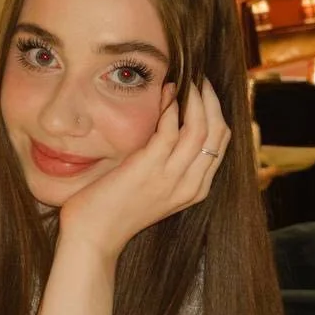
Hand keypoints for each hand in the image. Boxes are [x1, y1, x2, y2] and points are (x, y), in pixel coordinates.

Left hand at [59, 78, 229, 259]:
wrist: (94, 237)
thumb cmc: (116, 210)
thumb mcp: (152, 187)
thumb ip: (166, 163)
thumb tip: (169, 124)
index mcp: (196, 189)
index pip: (221, 143)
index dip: (217, 112)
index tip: (205, 91)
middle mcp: (191, 184)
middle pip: (219, 133)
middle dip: (212, 100)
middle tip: (200, 78)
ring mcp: (172, 177)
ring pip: (201, 128)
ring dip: (195, 98)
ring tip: (185, 79)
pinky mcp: (149, 168)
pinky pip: (170, 129)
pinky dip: (171, 107)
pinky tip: (165, 93)